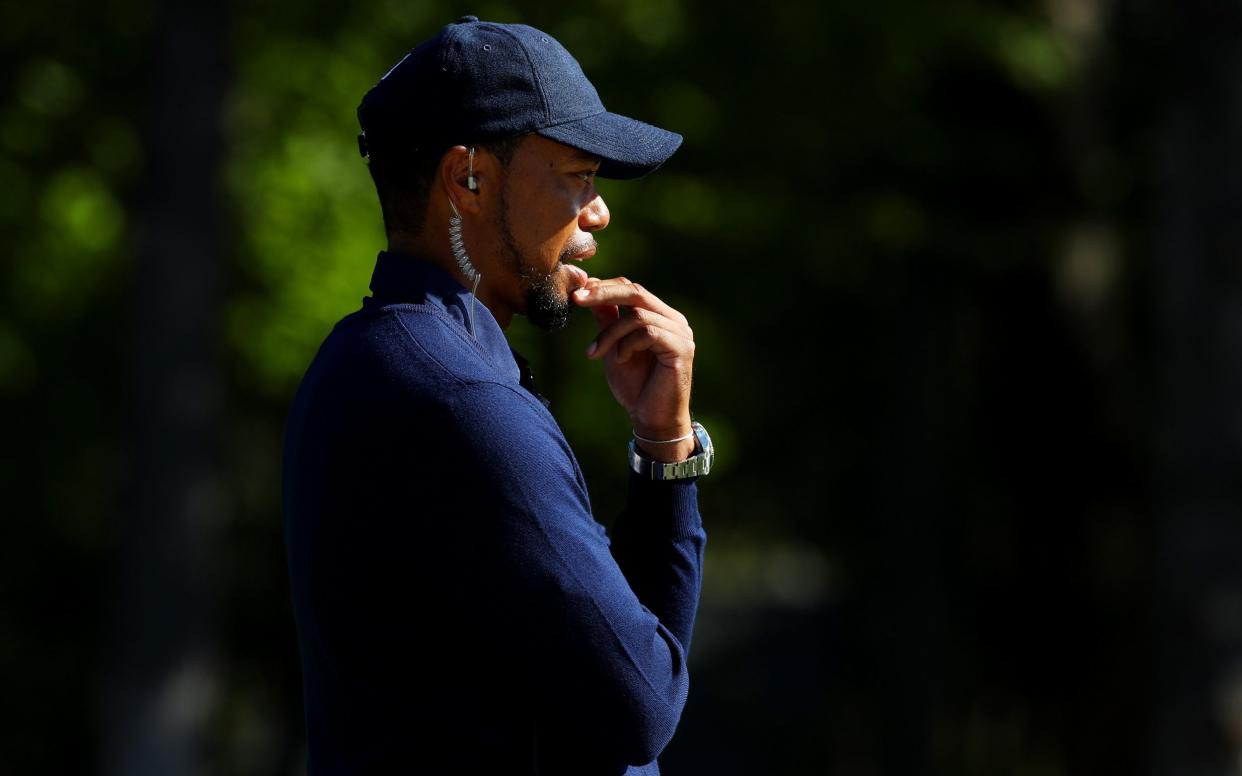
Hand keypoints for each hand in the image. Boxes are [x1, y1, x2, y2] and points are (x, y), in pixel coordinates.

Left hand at [572, 277, 695, 461]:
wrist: (652, 420)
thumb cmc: (635, 386)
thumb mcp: (613, 347)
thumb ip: (607, 320)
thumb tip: (590, 290)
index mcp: (660, 316)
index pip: (631, 288)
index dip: (603, 287)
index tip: (576, 294)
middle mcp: (674, 320)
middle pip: (636, 291)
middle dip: (602, 294)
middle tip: (577, 299)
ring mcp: (681, 333)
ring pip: (637, 315)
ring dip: (610, 334)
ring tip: (597, 354)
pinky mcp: (682, 348)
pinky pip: (648, 332)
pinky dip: (627, 344)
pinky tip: (620, 360)